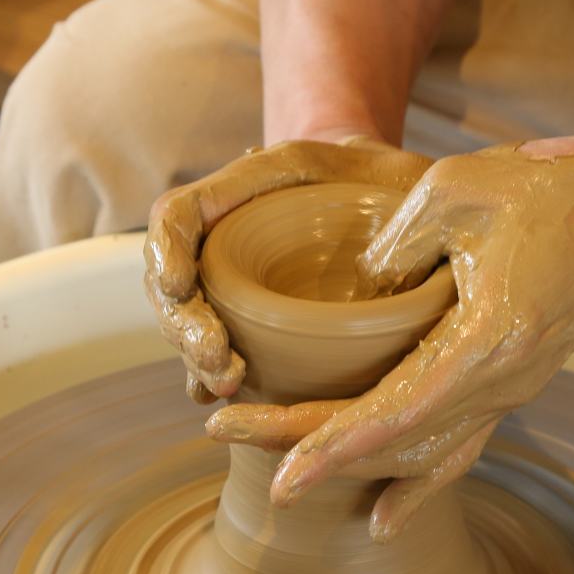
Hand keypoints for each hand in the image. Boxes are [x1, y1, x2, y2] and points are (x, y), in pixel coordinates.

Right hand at [144, 137, 431, 401]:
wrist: (387, 192)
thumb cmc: (397, 182)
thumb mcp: (407, 179)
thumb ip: (406, 209)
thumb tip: (392, 272)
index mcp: (252, 183)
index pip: (181, 212)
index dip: (167, 248)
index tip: (175, 286)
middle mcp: (227, 225)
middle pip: (170, 275)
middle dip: (184, 325)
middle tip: (219, 364)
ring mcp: (229, 271)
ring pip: (184, 315)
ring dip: (195, 355)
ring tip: (229, 384)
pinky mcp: (244, 311)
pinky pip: (208, 342)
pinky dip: (208, 371)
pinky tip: (224, 394)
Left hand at [207, 143, 573, 539]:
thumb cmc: (547, 189)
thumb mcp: (453, 193)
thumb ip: (394, 246)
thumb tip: (350, 294)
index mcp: (489, 343)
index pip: (394, 415)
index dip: (329, 445)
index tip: (275, 467)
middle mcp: (503, 384)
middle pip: (393, 441)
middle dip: (306, 444)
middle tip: (224, 430)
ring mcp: (512, 391)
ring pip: (422, 454)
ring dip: (350, 465)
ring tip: (274, 468)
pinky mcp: (513, 382)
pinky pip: (459, 447)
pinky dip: (416, 484)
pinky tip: (382, 518)